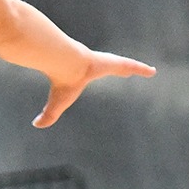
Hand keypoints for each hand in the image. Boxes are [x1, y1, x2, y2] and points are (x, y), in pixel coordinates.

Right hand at [34, 48, 153, 127]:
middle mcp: (98, 65)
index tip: (106, 75)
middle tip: (130, 71)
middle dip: (122, 69)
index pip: (94, 73)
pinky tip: (152, 72)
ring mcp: (107, 63)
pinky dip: (142, 69)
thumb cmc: (62, 81)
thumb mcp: (57, 102)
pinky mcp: (114, 63)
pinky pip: (132, 66)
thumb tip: (36, 125)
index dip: (99, 75)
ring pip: (125, 65)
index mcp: (86, 72)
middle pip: (113, 67)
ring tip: (149, 70)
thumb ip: (49, 113)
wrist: (66, 63)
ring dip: (136, 68)